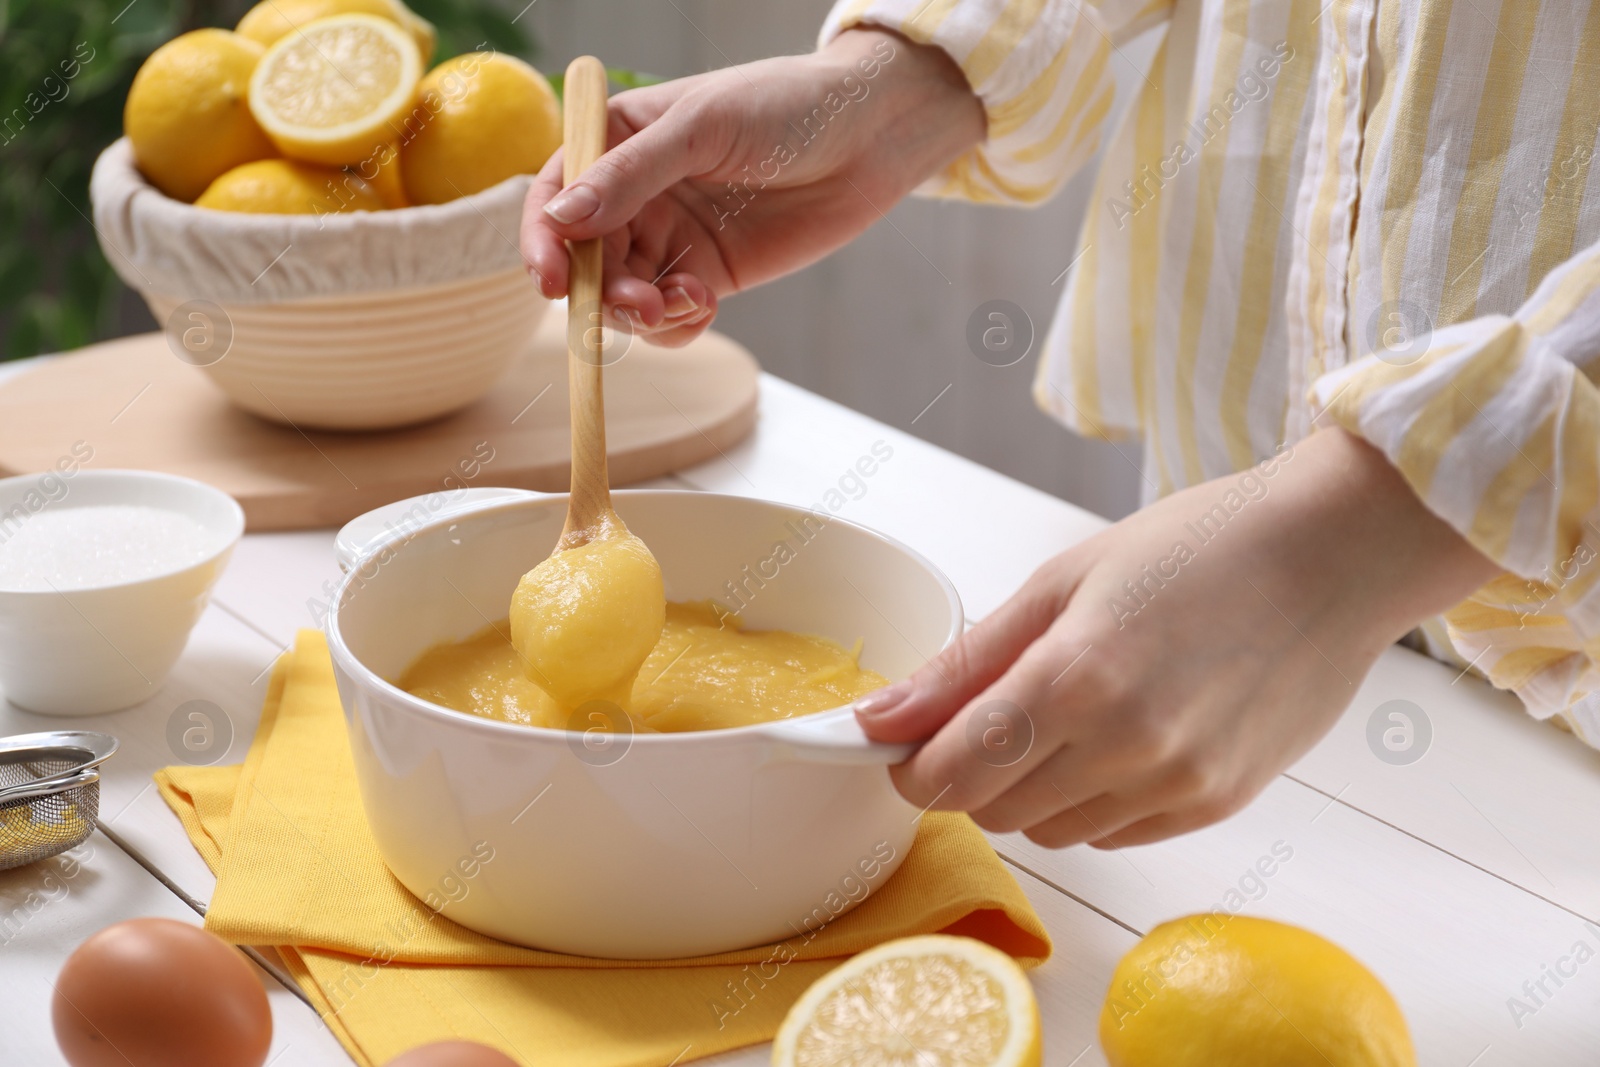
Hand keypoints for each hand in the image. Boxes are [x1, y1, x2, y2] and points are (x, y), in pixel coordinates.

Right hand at [520, 28, 983, 344]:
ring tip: (683, 306)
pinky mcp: (707, 276)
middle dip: (600, 291)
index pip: (554, 195)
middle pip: (584, 260)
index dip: (544, 240)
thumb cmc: (784, 106)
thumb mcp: (702, 126)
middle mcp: (633, 194)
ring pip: (622, 297)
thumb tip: (563, 219)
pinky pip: (668, 318)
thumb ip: (631, 175)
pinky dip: (675, 326)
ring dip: (637, 315)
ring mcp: (669, 239)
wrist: (867, 135)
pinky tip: (704, 306)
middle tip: (638, 306)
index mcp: (615, 141)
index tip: (552, 280)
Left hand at [856, 428, 1499, 847]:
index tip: (907, 748)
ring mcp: (1177, 784)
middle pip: (994, 812)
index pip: (952, 774)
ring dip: (1029, 792)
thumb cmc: (1199, 546)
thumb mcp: (1061, 582)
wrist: (1334, 557)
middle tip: (989, 717)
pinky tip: (1115, 739)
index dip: (913, 768)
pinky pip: (1114, 835)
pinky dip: (1090, 802)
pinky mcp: (1217, 804)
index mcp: (1074, 678)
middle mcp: (1126, 747)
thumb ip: (965, 663)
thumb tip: (879, 717)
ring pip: (1052, 832)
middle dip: (968, 775)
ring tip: (1063, 717)